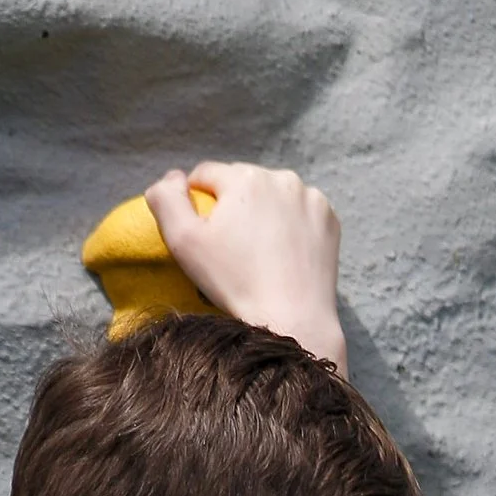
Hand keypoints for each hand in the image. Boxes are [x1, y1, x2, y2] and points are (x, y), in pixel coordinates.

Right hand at [141, 162, 345, 368]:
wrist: (292, 319)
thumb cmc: (233, 282)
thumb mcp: (182, 242)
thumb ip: (166, 200)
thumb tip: (171, 177)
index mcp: (243, 177)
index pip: (205, 176)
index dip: (196, 204)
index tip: (202, 236)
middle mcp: (281, 176)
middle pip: (241, 184)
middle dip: (232, 208)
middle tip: (231, 249)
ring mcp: (310, 197)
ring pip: (272, 196)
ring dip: (262, 214)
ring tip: (259, 253)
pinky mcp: (329, 218)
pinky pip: (299, 213)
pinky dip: (290, 226)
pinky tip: (284, 254)